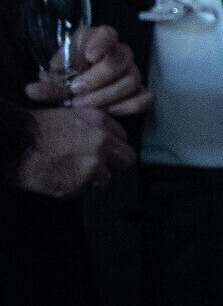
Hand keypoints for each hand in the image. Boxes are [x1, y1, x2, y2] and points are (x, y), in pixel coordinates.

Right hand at [14, 105, 130, 197]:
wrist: (11, 145)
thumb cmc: (33, 130)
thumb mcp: (69, 116)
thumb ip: (93, 127)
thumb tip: (108, 139)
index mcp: (101, 122)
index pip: (124, 139)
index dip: (114, 146)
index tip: (106, 151)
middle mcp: (103, 143)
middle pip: (127, 159)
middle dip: (114, 164)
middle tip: (98, 166)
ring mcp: (93, 165)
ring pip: (106, 178)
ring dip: (92, 178)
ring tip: (68, 170)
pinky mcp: (79, 185)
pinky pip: (83, 190)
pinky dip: (73, 187)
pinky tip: (57, 176)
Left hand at [45, 26, 153, 117]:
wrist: (75, 93)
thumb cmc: (66, 78)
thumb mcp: (53, 78)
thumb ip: (47, 84)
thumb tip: (32, 91)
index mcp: (96, 41)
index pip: (107, 34)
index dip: (102, 43)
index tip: (90, 56)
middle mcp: (118, 53)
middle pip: (122, 59)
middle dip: (99, 78)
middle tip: (76, 92)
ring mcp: (132, 72)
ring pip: (132, 80)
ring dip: (107, 95)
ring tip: (84, 106)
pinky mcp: (140, 91)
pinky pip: (147, 97)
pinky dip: (131, 106)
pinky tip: (111, 112)